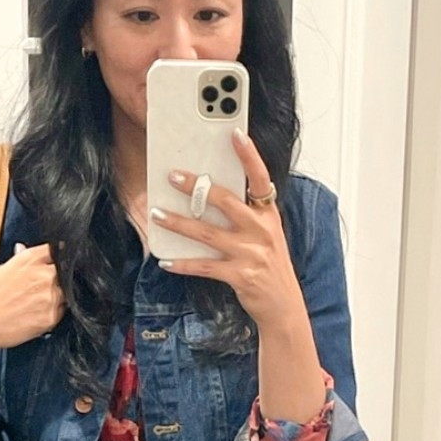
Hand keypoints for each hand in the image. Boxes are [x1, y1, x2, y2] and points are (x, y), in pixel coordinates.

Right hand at [0, 242, 64, 366]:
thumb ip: (20, 262)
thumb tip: (24, 251)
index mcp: (30, 258)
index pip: (58, 250)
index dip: (58, 257)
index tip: (57, 262)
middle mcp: (44, 275)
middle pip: (65, 273)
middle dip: (58, 278)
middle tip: (42, 288)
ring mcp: (49, 297)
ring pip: (66, 294)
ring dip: (58, 297)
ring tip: (35, 304)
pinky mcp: (50, 318)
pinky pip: (60, 313)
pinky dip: (52, 314)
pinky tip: (34, 315)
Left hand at [150, 130, 303, 329]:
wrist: (283, 306)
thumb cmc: (269, 267)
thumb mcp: (266, 235)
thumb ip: (246, 215)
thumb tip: (210, 195)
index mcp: (268, 215)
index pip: (260, 178)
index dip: (249, 156)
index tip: (235, 134)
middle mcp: (261, 231)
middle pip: (226, 201)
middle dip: (196, 187)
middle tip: (173, 176)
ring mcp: (251, 254)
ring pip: (207, 233)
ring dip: (179, 223)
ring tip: (157, 213)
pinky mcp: (240, 276)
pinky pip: (205, 267)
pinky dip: (183, 263)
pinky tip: (165, 260)